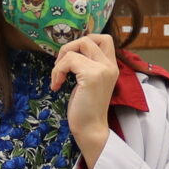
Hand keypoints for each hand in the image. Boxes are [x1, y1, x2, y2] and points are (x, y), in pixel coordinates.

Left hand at [51, 33, 118, 165]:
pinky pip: (69, 60)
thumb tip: (69, 51)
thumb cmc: (86, 109)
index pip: (104, 38)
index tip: (72, 59)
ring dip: (60, 61)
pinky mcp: (92, 76)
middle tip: (61, 65)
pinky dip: (57, 71)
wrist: (90, 130)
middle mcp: (110, 65)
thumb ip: (86, 65)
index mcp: (111, 66)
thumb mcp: (89, 82)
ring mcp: (102, 69)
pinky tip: (57, 85)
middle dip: (69, 47)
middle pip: (89, 38)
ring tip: (57, 78)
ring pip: (76, 47)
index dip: (84, 41)